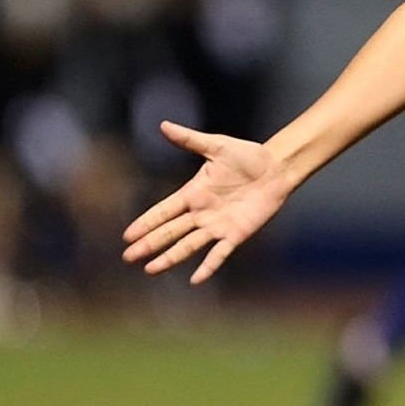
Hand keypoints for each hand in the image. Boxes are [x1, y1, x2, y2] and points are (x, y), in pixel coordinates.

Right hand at [121, 122, 291, 283]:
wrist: (277, 168)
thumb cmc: (248, 156)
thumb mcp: (217, 145)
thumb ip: (190, 139)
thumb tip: (163, 125)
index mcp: (194, 193)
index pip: (164, 211)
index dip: (146, 222)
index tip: (127, 235)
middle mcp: (201, 213)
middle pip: (170, 232)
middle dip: (150, 244)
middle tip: (128, 257)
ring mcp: (217, 226)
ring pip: (188, 245)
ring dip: (170, 257)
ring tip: (150, 269)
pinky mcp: (236, 234)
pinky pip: (219, 253)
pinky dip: (208, 266)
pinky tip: (195, 280)